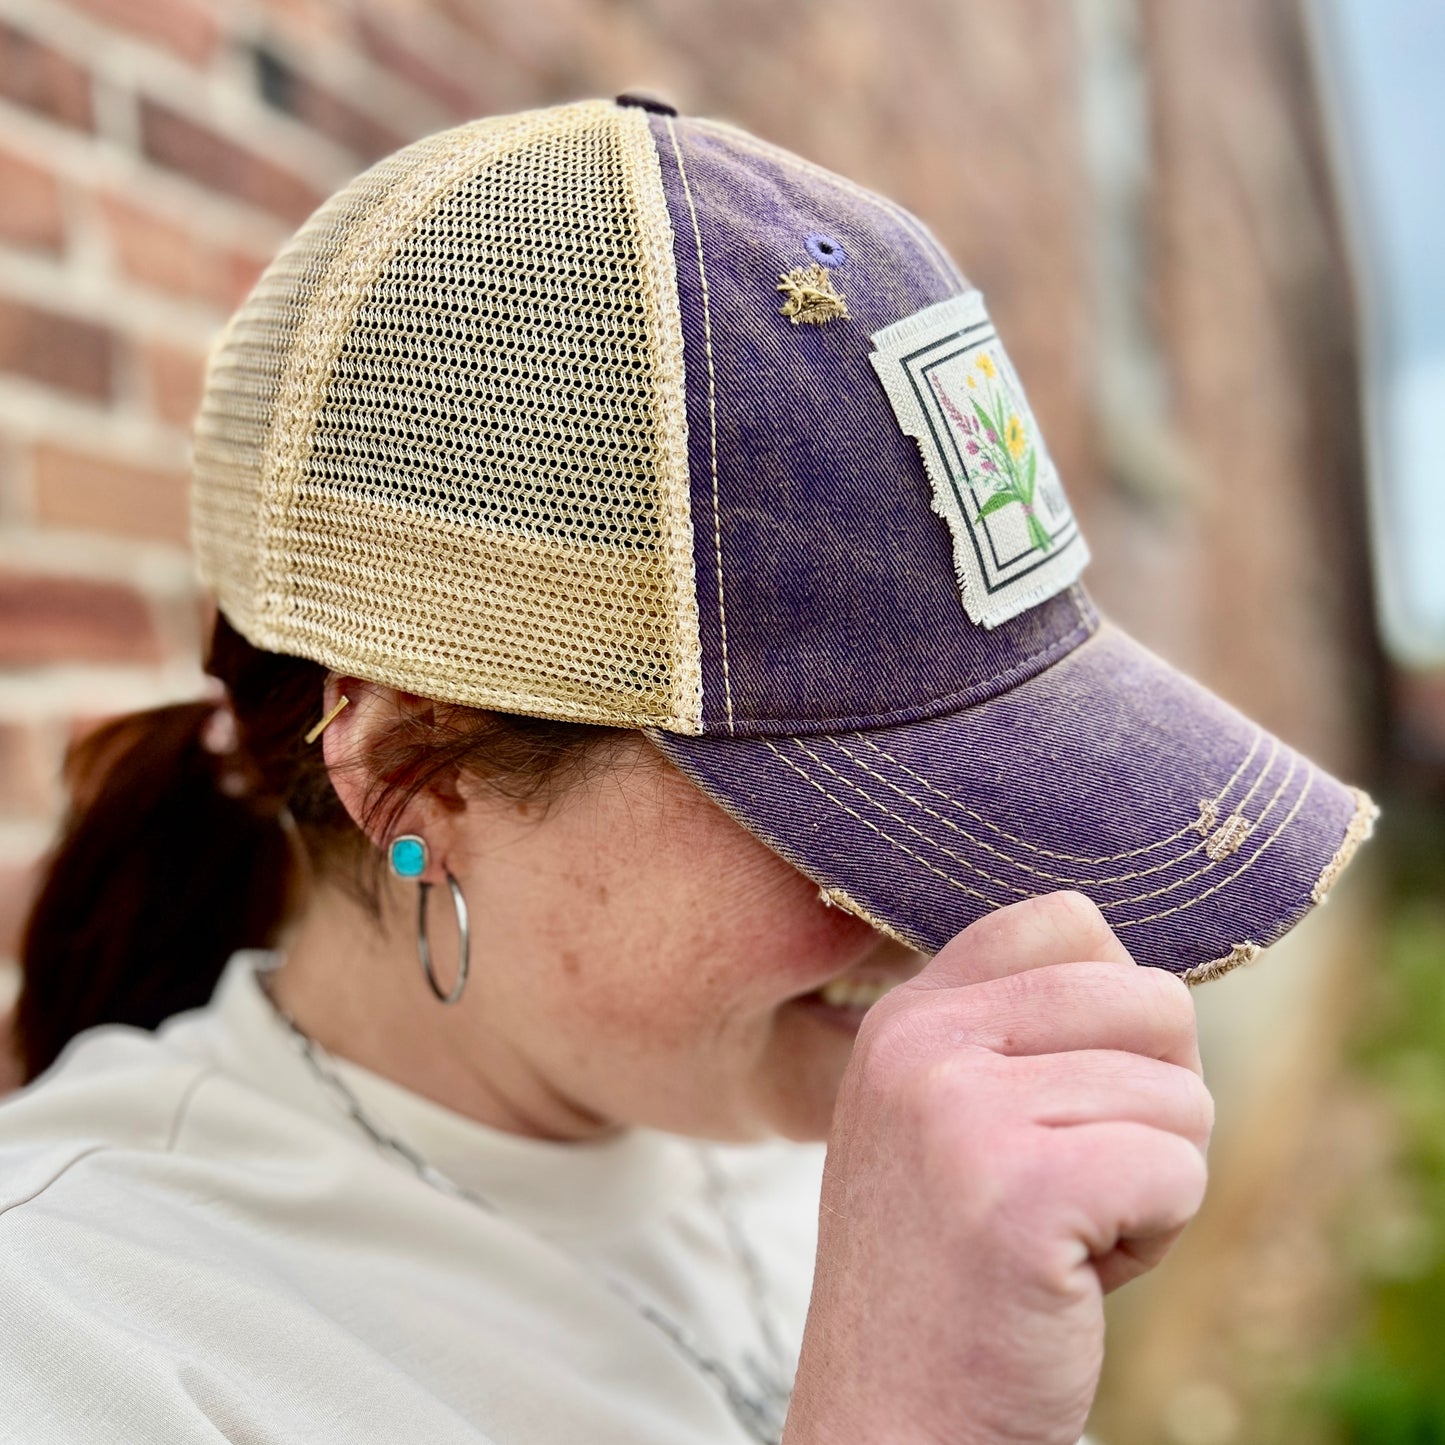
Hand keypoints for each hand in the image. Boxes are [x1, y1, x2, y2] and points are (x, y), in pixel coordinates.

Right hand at [784, 892, 1211, 1444]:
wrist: (890, 1423)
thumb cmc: (946, 1278)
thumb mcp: (942, 1121)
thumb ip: (1015, 1035)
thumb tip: (1155, 983)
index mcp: (907, 1016)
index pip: (1067, 920)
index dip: (1115, 1013)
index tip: (1069, 1099)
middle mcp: (921, 1041)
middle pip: (1153, 1000)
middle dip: (1153, 1105)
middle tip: (1071, 1183)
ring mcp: (960, 1111)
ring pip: (1181, 1096)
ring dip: (1149, 1185)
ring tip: (1058, 1238)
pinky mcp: (1017, 1191)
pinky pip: (1179, 1170)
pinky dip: (1156, 1239)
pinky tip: (1071, 1277)